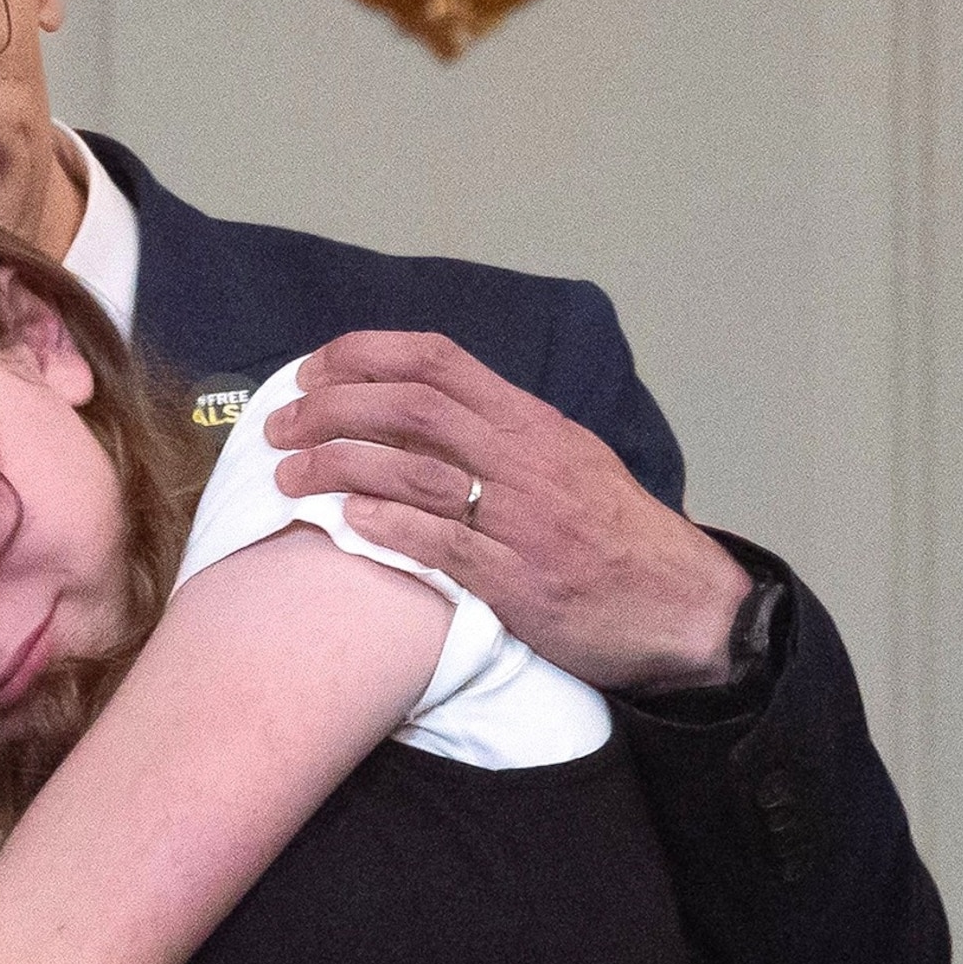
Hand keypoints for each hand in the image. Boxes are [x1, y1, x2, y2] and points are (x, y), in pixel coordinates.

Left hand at [264, 331, 752, 692]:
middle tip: (280, 428)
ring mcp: (521, 520)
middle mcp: (525, 460)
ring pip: (413, 471)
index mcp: (532, 423)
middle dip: (331, 409)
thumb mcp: (568, 459)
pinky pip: (438, 543)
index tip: (313, 370)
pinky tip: (342, 520)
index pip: (437, 360)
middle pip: (410, 408)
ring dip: (336, 466)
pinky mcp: (516, 581)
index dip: (364, 355)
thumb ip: (499, 433)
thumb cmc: (615, 535)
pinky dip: (384, 525)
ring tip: (287, 476)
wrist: (682, 608)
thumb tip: (418, 411)